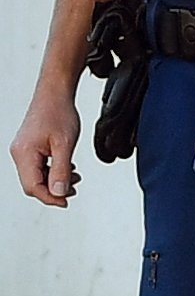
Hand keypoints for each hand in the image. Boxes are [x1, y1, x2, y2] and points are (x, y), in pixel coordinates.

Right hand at [11, 85, 74, 207]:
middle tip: (73, 191)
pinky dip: (52, 171)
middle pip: (32, 183)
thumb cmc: (59, 113)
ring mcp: (22, 150)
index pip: (32, 186)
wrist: (55, 94)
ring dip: (54, 180)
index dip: (49, 197)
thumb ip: (61, 171)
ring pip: (35, 176)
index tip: (66, 202)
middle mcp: (19, 153)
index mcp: (24, 154)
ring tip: (74, 177)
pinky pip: (38, 166)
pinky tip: (66, 168)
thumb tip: (59, 193)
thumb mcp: (65, 145)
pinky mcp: (28, 147)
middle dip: (53, 190)